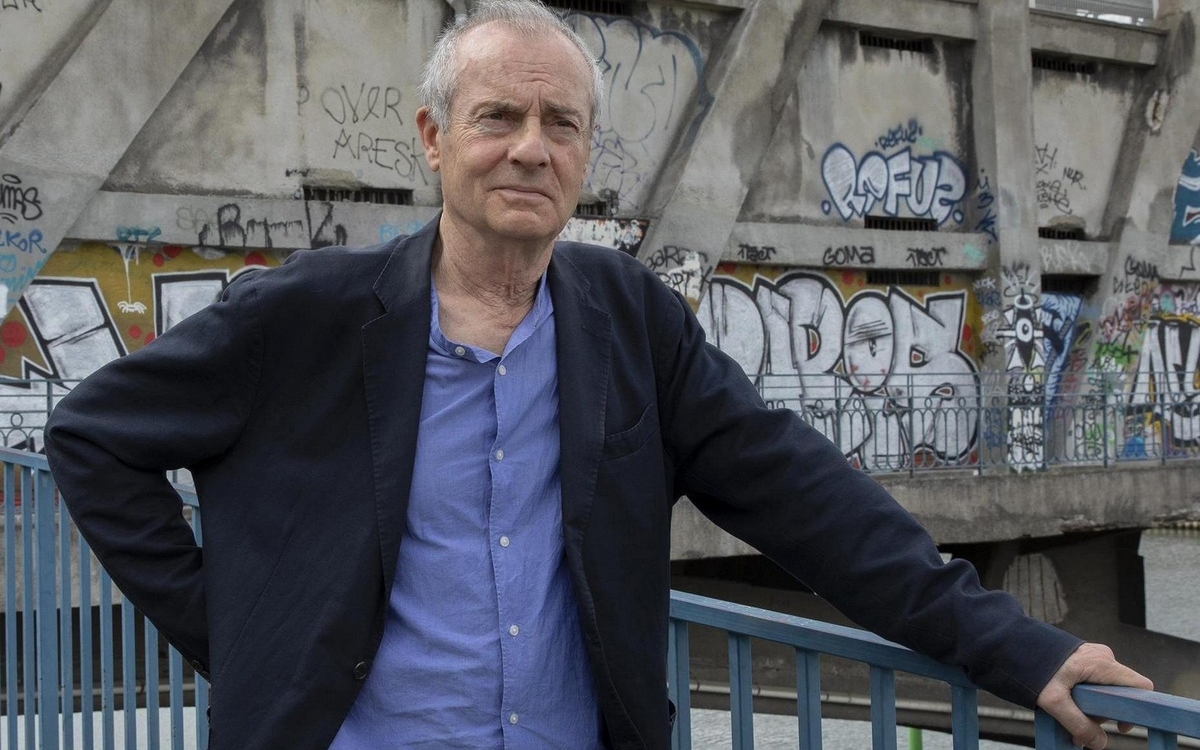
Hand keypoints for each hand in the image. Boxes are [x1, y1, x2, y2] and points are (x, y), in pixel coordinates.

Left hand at [1036, 642, 1153, 748]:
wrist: (1010, 643)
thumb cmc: (1031, 665)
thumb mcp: (1054, 700)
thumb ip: (1078, 724)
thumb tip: (1099, 743)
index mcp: (1103, 663)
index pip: (1141, 686)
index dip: (1138, 708)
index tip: (1120, 725)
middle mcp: (1102, 657)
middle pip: (1120, 693)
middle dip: (1104, 714)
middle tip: (1082, 725)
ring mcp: (1091, 657)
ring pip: (1104, 690)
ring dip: (1090, 708)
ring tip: (1066, 716)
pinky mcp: (1080, 659)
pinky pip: (1091, 683)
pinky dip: (1082, 697)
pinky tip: (1064, 705)